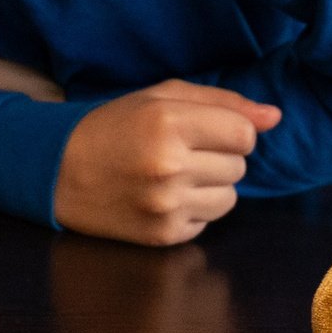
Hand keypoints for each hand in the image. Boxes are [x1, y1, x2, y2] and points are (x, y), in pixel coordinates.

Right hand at [52, 81, 282, 246]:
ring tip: (174, 175)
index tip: (205, 130)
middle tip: (180, 151)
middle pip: (239, 166)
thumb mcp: (160, 97)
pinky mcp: (163, 235)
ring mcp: (167, 204)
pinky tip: (163, 196)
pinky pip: (208, 221)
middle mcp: (170, 165)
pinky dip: (193, 209)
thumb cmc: (113, 126)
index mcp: (169, 122)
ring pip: (230, 198)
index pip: (244, 135)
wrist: (57, 171)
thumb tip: (275, 117)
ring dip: (210, 186)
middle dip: (217, 156)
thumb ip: (222, 102)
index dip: (231, 130)